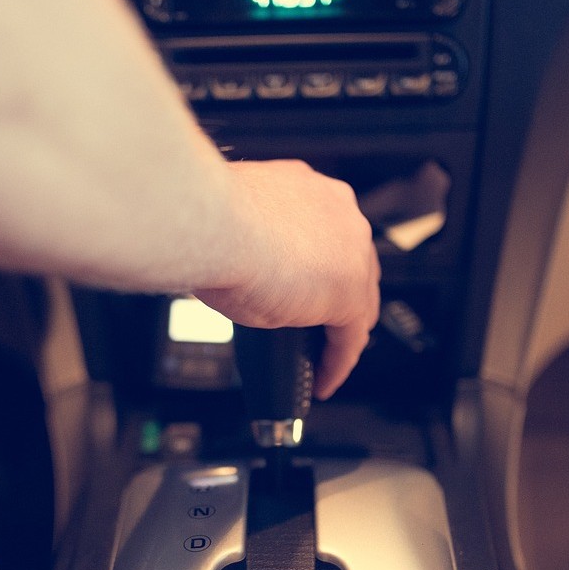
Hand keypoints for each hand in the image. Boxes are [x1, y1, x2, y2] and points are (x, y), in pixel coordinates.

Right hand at [195, 159, 378, 399]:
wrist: (213, 225)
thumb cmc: (209, 219)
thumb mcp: (237, 228)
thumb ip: (254, 244)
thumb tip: (239, 268)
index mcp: (310, 190)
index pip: (328, 234)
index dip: (318, 265)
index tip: (301, 284)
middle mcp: (339, 213)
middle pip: (353, 265)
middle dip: (337, 297)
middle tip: (315, 326)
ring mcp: (350, 253)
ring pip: (359, 302)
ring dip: (341, 332)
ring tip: (322, 358)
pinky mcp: (348, 295)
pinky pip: (350, 339)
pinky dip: (337, 363)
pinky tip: (323, 379)